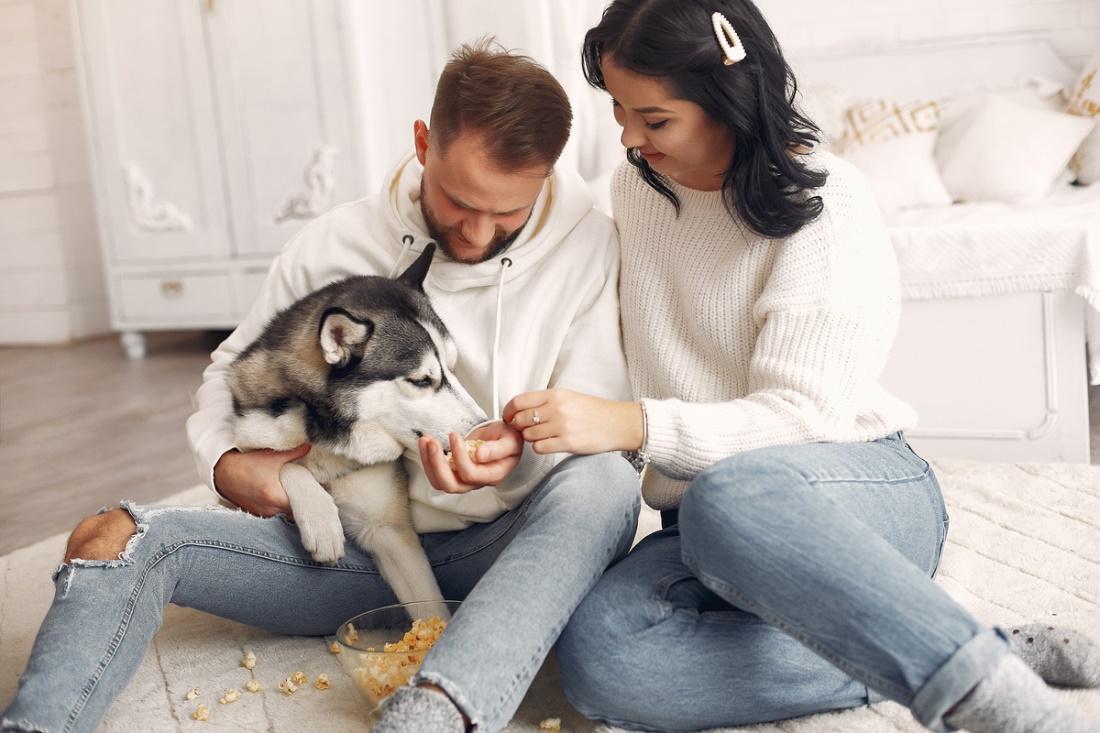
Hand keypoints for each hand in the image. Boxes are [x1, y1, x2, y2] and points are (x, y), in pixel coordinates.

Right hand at [212, 443, 310, 515]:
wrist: (222, 471)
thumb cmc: (247, 463)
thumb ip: (293, 452)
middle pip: (294, 513)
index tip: (320, 496)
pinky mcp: (257, 514)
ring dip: (292, 508)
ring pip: (284, 515)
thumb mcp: (271, 456)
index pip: (301, 507)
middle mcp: (269, 509)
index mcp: (274, 496)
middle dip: (304, 505)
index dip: (311, 502)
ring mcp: (262, 514)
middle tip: (313, 495)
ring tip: (300, 496)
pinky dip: (281, 508)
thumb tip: (310, 446)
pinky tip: (285, 499)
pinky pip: (275, 515)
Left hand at [418, 420, 522, 493]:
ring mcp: (463, 479)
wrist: (502, 438)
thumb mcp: (511, 439)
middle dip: (437, 464)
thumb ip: (498, 449)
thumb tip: (479, 456)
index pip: (471, 474)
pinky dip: (427, 459)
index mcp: (493, 475)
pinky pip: (435, 474)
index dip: (459, 457)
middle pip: (451, 485)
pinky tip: (426, 443)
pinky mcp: (453, 473)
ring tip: (425, 440)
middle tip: (432, 443)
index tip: (454, 436)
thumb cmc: (508, 439)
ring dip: (428, 462)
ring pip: (440, 482)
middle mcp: (476, 482)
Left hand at [502, 389, 642, 454]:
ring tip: (541, 436)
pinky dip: (540, 447)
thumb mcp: (569, 397)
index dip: (508, 411)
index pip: (519, 401)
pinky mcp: (568, 442)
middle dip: (518, 427)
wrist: (618, 423)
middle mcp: (557, 408)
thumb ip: (545, 401)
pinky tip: (549, 443)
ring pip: (528, 435)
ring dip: (530, 438)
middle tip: (524, 429)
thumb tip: (520, 409)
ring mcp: (562, 426)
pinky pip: (539, 447)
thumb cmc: (594, 411)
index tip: (508, 417)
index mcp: (555, 394)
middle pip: (520, 420)